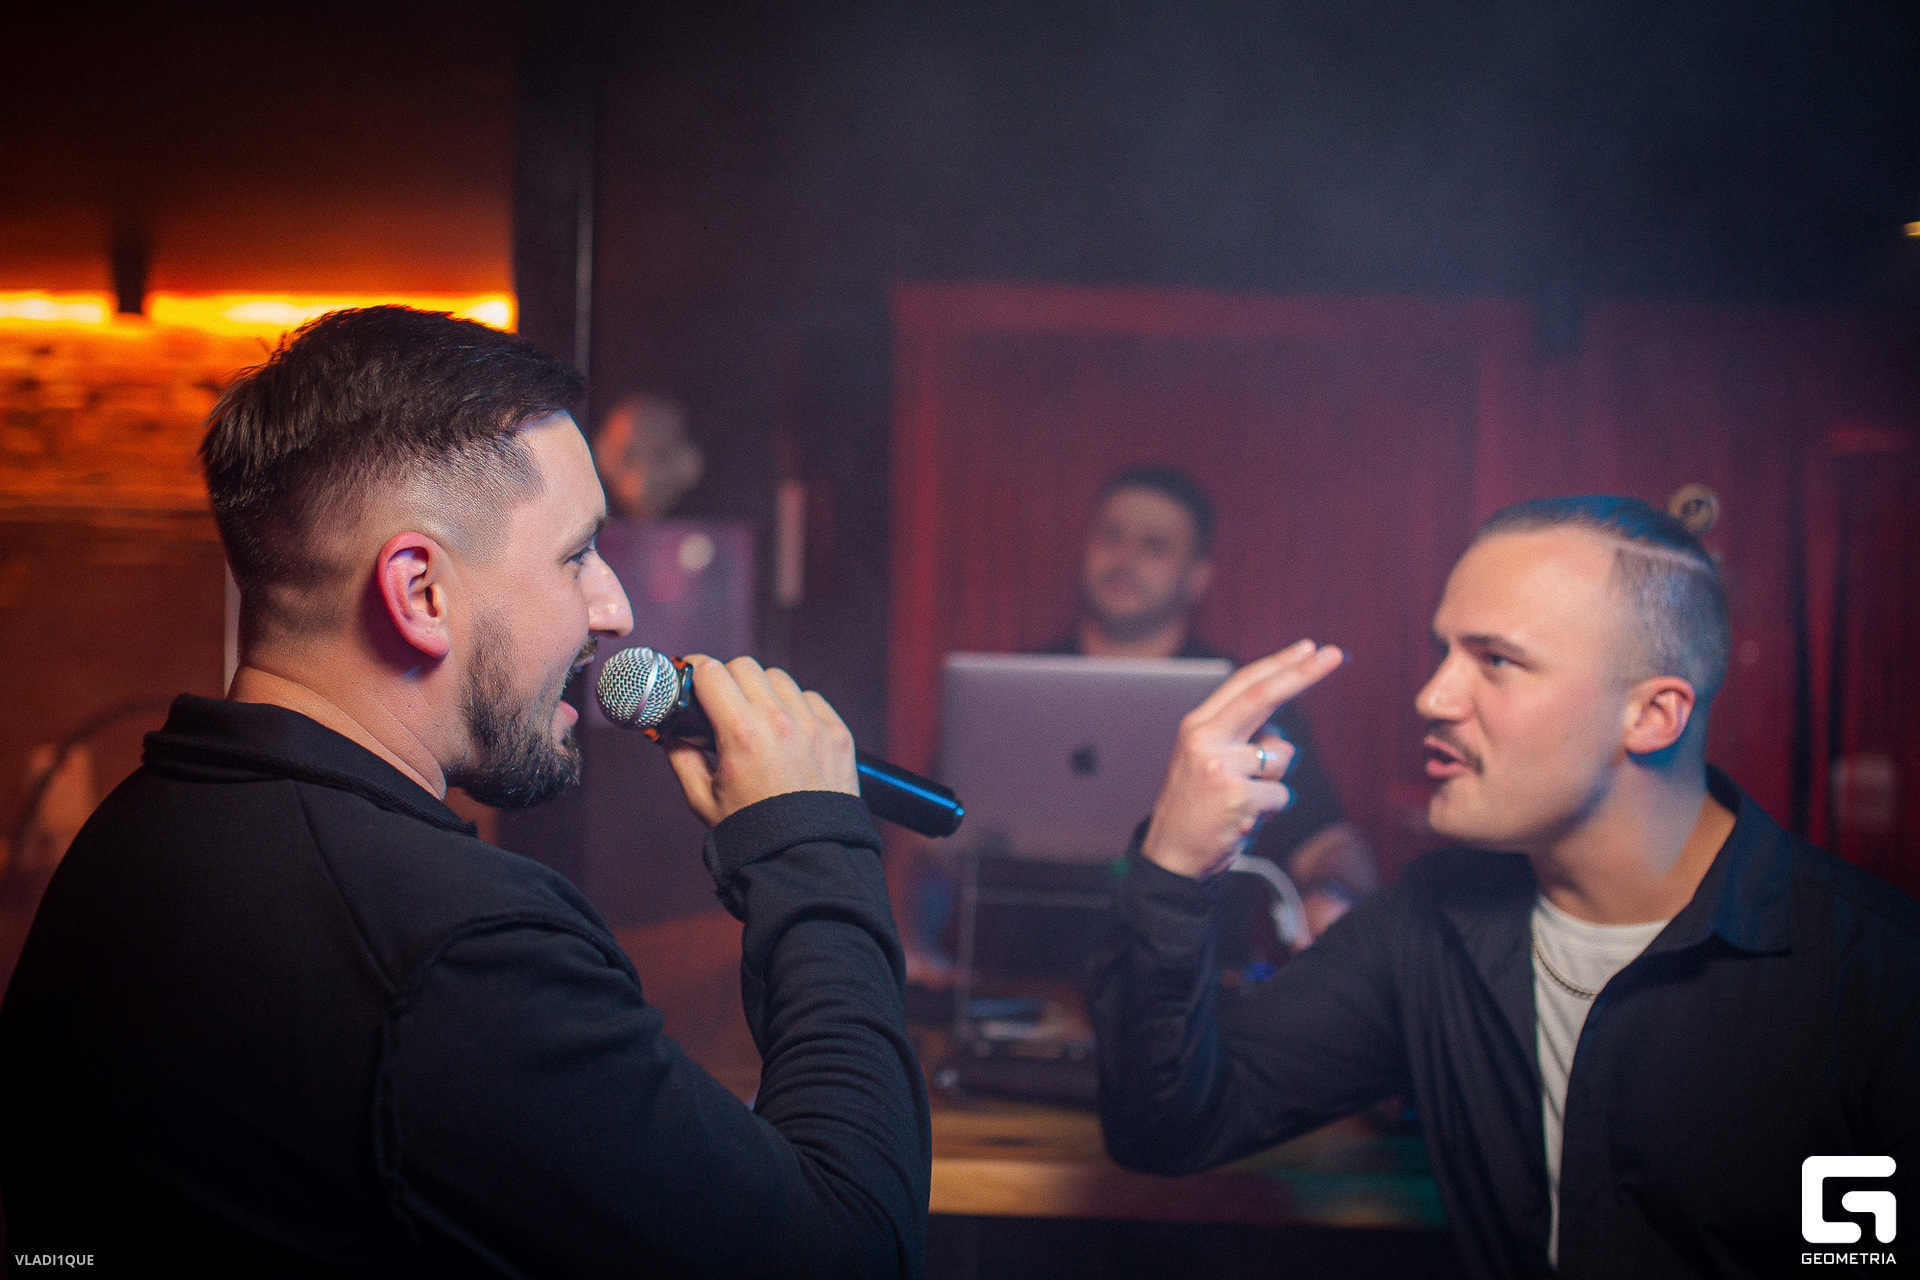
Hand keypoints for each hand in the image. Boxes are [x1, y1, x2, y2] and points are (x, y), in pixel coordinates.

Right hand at [662, 655, 859, 826]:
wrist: (807, 860)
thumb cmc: (753, 833)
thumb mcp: (702, 799)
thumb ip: (681, 756)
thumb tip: (672, 729)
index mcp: (742, 733)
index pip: (711, 672)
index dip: (694, 670)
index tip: (689, 676)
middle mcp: (780, 721)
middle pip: (745, 667)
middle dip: (726, 680)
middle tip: (719, 703)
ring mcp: (813, 724)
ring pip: (779, 678)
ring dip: (762, 691)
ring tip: (756, 720)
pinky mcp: (837, 733)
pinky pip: (811, 698)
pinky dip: (795, 707)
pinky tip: (787, 732)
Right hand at [1139, 640, 1344, 878]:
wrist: (1170, 854)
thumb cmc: (1196, 806)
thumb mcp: (1207, 760)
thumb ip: (1240, 737)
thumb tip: (1281, 732)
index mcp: (1198, 726)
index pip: (1245, 684)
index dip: (1280, 664)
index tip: (1309, 648)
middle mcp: (1206, 739)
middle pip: (1264, 696)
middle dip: (1303, 673)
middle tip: (1334, 654)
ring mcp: (1221, 767)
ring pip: (1282, 757)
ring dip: (1273, 781)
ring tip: (1241, 799)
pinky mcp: (1237, 797)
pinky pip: (1281, 796)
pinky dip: (1270, 811)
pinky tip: (1242, 818)